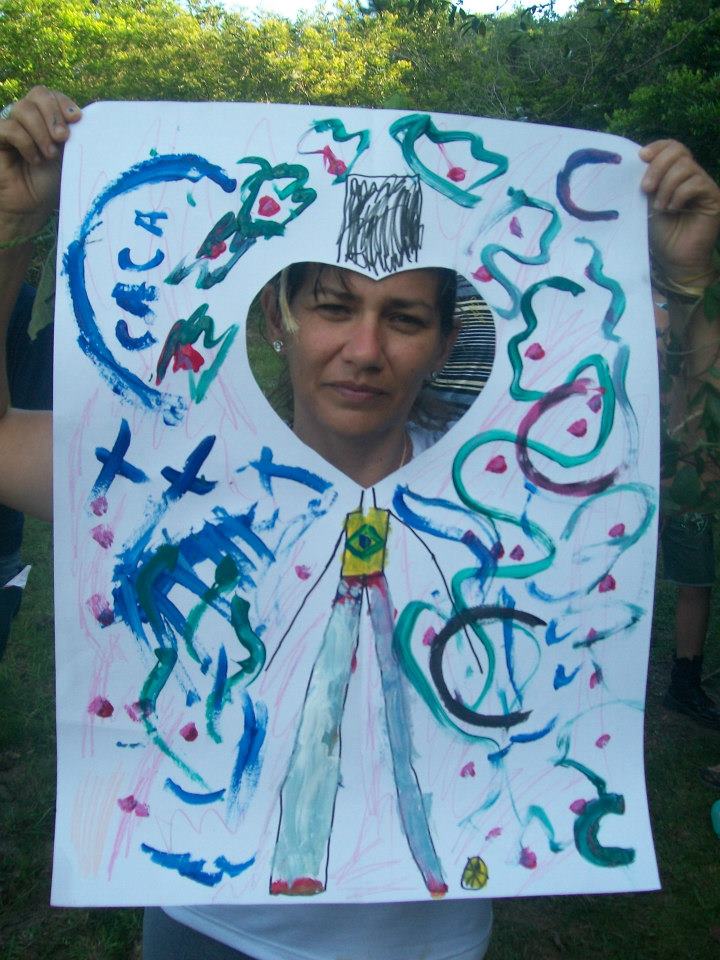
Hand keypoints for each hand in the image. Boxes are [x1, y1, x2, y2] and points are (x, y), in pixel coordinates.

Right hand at [0, 86, 80, 238]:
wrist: (32, 207)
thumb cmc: (53, 183)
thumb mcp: (70, 157)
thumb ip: (75, 136)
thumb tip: (84, 119)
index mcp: (48, 118)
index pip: (52, 95)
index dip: (63, 102)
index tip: (77, 119)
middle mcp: (29, 117)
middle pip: (38, 94)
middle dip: (54, 114)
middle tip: (63, 138)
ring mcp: (12, 125)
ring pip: (24, 109)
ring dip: (41, 131)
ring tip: (50, 155)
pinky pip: (10, 128)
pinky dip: (25, 143)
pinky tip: (34, 160)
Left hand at [640, 140, 719, 285]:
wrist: (673, 259)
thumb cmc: (659, 233)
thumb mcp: (646, 203)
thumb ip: (646, 182)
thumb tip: (636, 162)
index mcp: (674, 173)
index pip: (672, 147)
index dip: (658, 147)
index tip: (641, 157)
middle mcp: (691, 175)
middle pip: (679, 151)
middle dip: (657, 167)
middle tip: (645, 188)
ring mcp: (704, 185)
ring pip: (686, 167)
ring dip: (666, 186)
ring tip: (659, 207)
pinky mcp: (713, 197)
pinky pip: (696, 183)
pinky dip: (680, 195)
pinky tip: (672, 210)